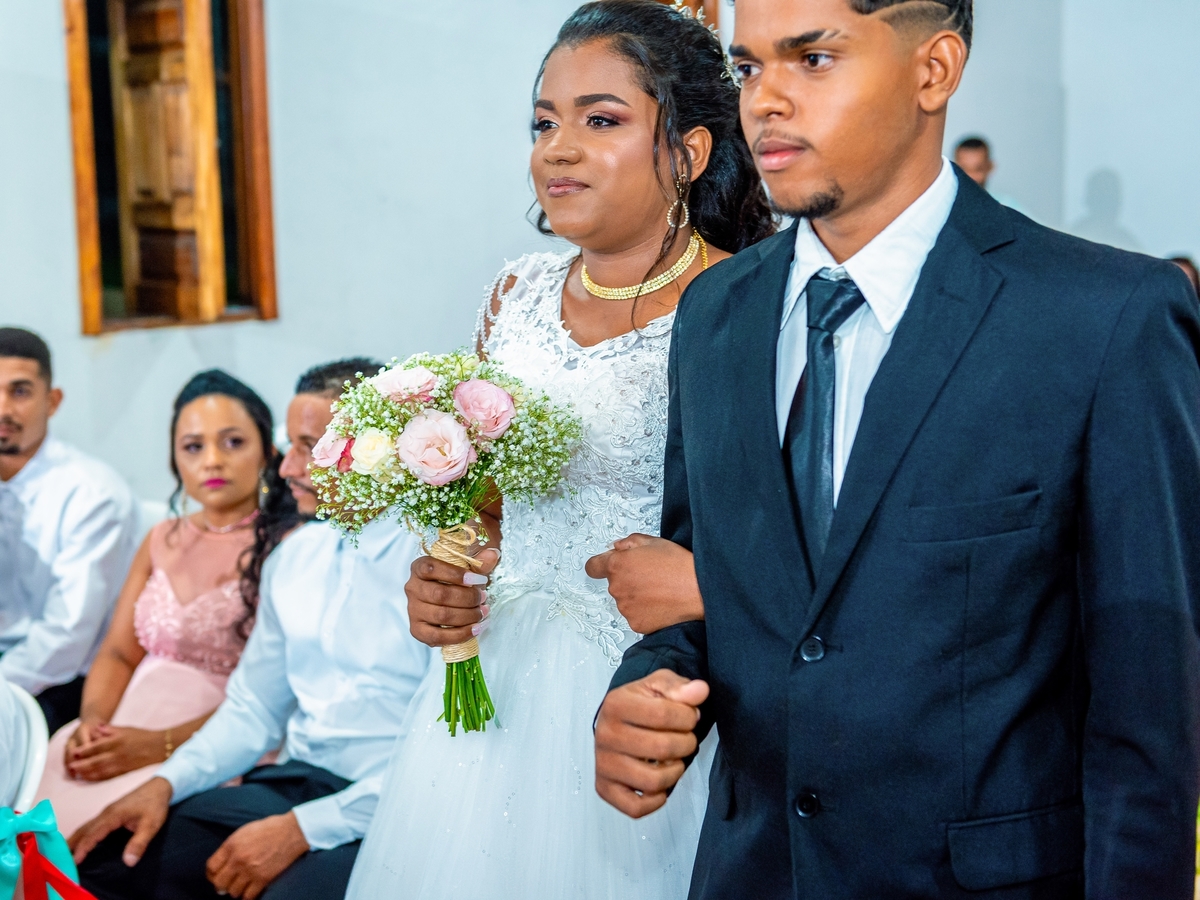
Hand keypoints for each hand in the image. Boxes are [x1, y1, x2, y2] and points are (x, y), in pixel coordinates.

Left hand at [66, 725, 165, 780]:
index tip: (75, 753)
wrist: (159, 746)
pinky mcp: (125, 771)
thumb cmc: (142, 736)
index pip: (97, 746)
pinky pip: (108, 776)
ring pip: (101, 770)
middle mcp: (118, 753)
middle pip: (96, 760)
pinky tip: (90, 779)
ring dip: (87, 773)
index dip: (85, 750)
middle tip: (71, 767)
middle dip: (82, 764)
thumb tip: (97, 728)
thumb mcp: (126, 729)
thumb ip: (110, 729)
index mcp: (117, 741)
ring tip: (77, 774)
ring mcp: (121, 764)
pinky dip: (97, 778)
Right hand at [69, 776, 172, 865]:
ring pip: (86, 827)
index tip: (74, 861)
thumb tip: (128, 862)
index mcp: (113, 815)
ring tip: (62, 854)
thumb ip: (139, 843)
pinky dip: (82, 834)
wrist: (160, 786)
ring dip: (74, 839)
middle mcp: (105, 813)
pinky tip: (79, 842)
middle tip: (58, 859)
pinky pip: (91, 825)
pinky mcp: (109, 813)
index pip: (93, 833)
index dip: (83, 847)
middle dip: (71, 844)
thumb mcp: (152, 824)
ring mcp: (106, 812)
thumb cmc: (155, 804)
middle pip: (84, 829)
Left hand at [206, 812, 310, 899]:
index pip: (211, 867)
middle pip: (219, 883)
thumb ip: (231, 847)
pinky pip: (248, 896)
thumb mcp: (244, 831)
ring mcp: (250, 870)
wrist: (292, 832)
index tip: (215, 876)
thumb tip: (222, 863)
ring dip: (235, 890)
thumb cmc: (270, 828)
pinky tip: (251, 889)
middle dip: (221, 885)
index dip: (211, 874)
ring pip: (232, 892)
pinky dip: (248, 895)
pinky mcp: (263, 879)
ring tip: (241, 885)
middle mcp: (238, 859)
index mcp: (231, 845)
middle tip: (227, 884)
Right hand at [406, 547, 499, 646]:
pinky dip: (460, 634)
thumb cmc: (457, 581)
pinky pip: (437, 636)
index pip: (433, 568)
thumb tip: (493, 554)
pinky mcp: (417, 630)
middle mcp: (412, 588)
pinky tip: (476, 628)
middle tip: (484, 597)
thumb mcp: (467, 568)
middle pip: (440, 595)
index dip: (457, 575)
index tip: (480, 579)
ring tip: (483, 612)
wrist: (448, 598)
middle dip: (467, 598)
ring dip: (467, 616)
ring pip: (441, 616)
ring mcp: (413, 610)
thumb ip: (479, 562)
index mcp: (419, 567)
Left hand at [586, 534, 703, 633]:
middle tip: (650, 575)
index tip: (604, 567)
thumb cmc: (679, 566)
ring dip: (636, 596)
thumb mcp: (654, 542)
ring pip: (625, 600)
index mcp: (617, 565)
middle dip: (627, 579)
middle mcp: (617, 588)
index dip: (599, 565)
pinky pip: (635, 616)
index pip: (593, 567)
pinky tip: (661, 603)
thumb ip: (629, 543)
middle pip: (614, 583)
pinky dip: (645, 611)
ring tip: (659, 590)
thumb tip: (618, 547)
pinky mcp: (636, 624)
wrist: (699, 592)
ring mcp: (626, 608)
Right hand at [595, 669, 708, 818]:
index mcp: (616, 704)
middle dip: (686, 744)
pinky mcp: (604, 788)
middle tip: (685, 739)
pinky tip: (661, 784)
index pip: (664, 715)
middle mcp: (605, 735)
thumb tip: (700, 691)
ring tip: (675, 760)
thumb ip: (680, 687)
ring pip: (652, 781)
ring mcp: (603, 764)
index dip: (688, 717)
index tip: (690, 716)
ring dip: (675, 772)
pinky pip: (635, 807)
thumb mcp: (658, 685)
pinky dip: (655, 800)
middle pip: (661, 749)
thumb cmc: (639, 704)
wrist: (615, 721)